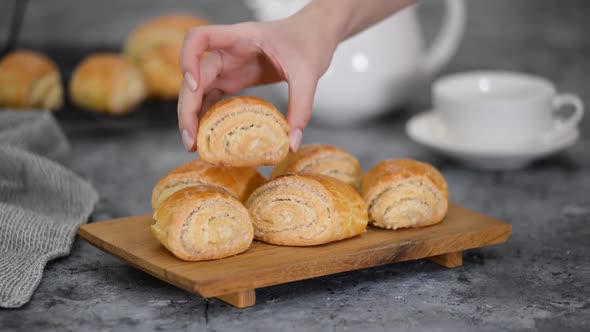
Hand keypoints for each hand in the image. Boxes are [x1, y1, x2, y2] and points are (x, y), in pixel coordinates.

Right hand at [177, 16, 337, 151]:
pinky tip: (207, 137)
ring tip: (194, 146)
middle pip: (194, 75)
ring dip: (192, 116)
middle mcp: (228, 52)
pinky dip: (207, 116)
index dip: (187, 59)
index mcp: (240, 38)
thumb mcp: (309, 73)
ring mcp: (229, 67)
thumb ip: (301, 106)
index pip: (198, 37)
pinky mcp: (236, 80)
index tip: (194, 85)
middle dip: (187, 107)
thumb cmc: (310, 42)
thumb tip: (291, 145)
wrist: (316, 35)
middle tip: (191, 141)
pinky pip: (213, 98)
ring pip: (198, 90)